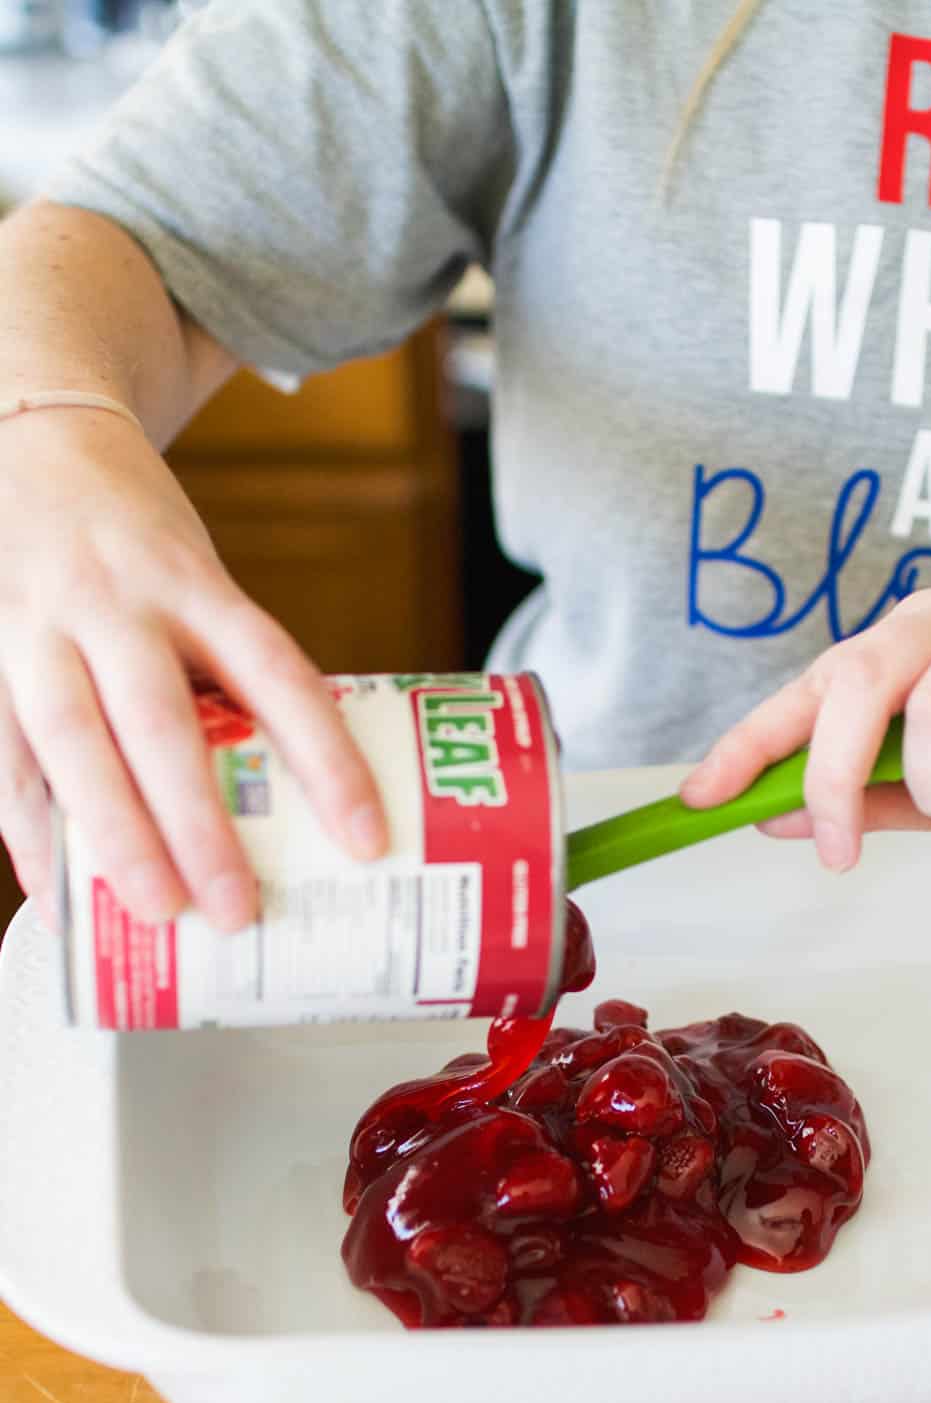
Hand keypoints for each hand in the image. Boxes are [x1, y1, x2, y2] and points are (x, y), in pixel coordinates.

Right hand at [0, 408, 387, 930]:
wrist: (25, 436)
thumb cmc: (134, 537)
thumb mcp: (199, 577)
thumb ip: (230, 671)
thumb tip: (298, 804)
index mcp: (194, 583)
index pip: (278, 675)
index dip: (328, 761)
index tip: (367, 841)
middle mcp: (114, 603)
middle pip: (161, 719)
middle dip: (198, 823)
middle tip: (237, 907)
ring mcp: (36, 629)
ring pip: (70, 741)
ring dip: (112, 836)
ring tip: (156, 910)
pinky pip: (1, 762)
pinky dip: (30, 841)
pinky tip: (60, 906)